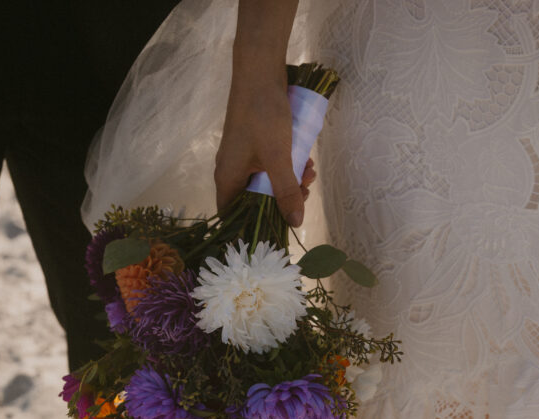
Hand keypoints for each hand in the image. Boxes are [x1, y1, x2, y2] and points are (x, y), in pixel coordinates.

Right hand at [215, 78, 315, 226]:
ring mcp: (242, 156)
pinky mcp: (253, 144)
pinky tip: (306, 159)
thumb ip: (286, 190)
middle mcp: (231, 171)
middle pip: (254, 200)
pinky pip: (270, 165)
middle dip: (282, 199)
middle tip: (305, 190)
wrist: (259, 72)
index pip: (232, 216)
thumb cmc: (263, 116)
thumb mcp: (278, 157)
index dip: (254, 225)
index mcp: (228, 178)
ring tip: (311, 172)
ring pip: (266, 181)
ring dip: (290, 180)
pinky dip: (288, 165)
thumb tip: (295, 221)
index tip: (280, 224)